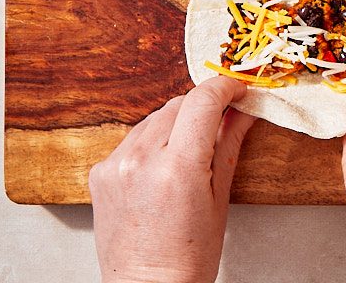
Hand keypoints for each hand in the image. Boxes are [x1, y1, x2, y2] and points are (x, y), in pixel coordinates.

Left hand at [89, 77, 255, 282]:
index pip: (202, 100)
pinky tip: (164, 164)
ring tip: (192, 150)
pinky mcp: (100, 172)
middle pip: (179, 104)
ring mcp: (115, 165)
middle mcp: (141, 160)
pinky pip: (132, 138)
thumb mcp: (220, 198)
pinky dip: (153, 140)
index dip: (225, 87)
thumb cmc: (188, 256)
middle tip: (224, 118)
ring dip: (177, 122)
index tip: (238, 89)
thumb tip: (245, 110)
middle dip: (204, 106)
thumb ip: (229, 144)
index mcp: (177, 168)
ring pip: (154, 117)